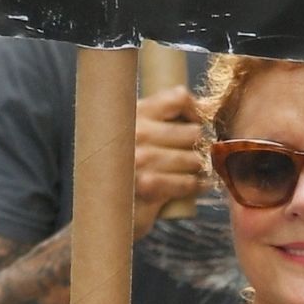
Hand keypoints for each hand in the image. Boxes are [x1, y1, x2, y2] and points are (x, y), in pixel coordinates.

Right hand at [132, 87, 205, 237]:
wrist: (99, 204)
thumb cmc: (121, 166)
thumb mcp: (132, 133)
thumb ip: (158, 118)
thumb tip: (204, 107)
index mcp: (133, 113)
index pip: (178, 98)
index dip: (195, 111)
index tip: (196, 123)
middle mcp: (136, 133)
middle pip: (192, 132)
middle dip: (199, 145)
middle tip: (197, 154)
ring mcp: (141, 161)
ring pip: (193, 159)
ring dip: (200, 168)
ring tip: (197, 171)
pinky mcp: (148, 187)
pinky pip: (187, 182)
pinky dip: (198, 185)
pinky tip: (199, 184)